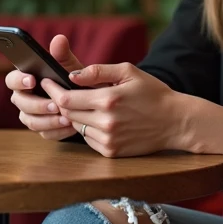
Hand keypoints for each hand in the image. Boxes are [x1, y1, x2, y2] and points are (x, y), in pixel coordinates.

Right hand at [6, 34, 83, 140]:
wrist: (87, 102)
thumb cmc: (73, 81)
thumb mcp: (70, 67)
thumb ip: (63, 55)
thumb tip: (59, 39)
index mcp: (25, 79)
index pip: (12, 79)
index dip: (19, 80)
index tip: (32, 79)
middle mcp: (23, 98)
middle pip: (20, 103)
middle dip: (37, 104)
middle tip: (55, 104)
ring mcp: (31, 115)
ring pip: (31, 121)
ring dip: (48, 120)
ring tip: (66, 118)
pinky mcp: (42, 129)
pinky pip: (44, 133)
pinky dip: (58, 131)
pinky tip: (71, 126)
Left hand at [42, 63, 186, 157]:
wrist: (175, 122)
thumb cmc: (153, 93)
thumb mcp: (128, 72)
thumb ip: (98, 71)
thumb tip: (72, 76)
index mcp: (108, 99)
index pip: (66, 99)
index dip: (52, 90)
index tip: (46, 82)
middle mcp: (106, 122)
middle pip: (67, 114)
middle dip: (60, 102)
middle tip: (58, 92)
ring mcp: (108, 140)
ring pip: (76, 127)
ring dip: (74, 116)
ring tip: (80, 104)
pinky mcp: (111, 152)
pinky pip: (87, 139)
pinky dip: (87, 129)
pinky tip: (97, 119)